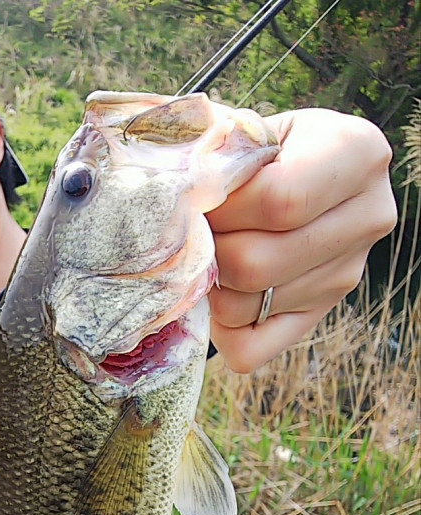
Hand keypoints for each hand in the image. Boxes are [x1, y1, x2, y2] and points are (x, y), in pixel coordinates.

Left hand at [206, 108, 396, 371]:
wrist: (297, 173)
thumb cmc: (265, 149)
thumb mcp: (253, 130)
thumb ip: (222, 153)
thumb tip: (182, 192)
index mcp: (358, 154)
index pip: (280, 201)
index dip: (222, 208)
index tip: (198, 199)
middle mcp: (367, 218)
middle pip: (258, 262)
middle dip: (208, 250)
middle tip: (195, 231)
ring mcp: (344, 276)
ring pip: (245, 307)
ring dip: (208, 286)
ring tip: (208, 252)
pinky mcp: (317, 317)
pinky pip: (250, 349)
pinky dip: (220, 328)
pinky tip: (221, 292)